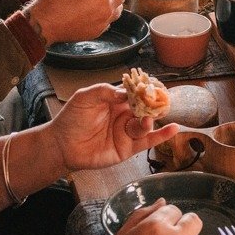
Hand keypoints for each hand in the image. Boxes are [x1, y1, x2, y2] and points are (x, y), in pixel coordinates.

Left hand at [46, 83, 179, 172]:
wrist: (61, 145)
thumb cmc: (71, 119)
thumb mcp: (85, 97)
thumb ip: (105, 90)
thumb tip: (126, 92)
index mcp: (116, 101)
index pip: (135, 93)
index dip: (144, 89)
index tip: (152, 86)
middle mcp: (125, 115)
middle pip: (145, 108)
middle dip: (152, 105)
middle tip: (157, 101)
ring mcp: (127, 132)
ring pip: (146, 124)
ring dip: (149, 121)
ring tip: (146, 120)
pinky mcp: (128, 148)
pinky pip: (147, 141)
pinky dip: (162, 135)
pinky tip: (173, 129)